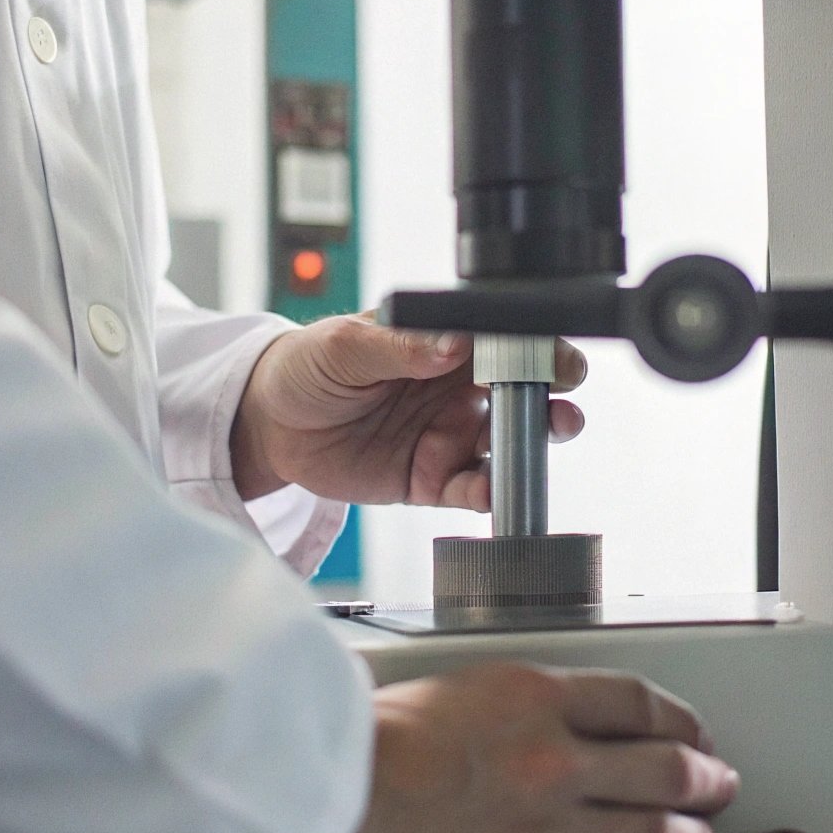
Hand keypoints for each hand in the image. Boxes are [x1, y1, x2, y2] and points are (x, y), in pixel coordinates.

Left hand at [231, 314, 585, 506]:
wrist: (271, 424)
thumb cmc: (310, 366)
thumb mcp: (346, 345)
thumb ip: (400, 344)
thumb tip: (451, 343)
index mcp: (446, 343)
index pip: (505, 340)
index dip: (538, 347)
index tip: (552, 357)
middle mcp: (458, 388)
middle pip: (524, 392)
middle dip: (554, 396)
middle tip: (561, 402)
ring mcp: (449, 434)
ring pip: (509, 443)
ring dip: (534, 445)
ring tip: (545, 439)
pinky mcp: (432, 478)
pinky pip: (471, 489)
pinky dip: (489, 493)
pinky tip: (493, 490)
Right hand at [322, 662, 739, 832]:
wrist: (334, 801)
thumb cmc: (373, 740)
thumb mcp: (455, 687)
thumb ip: (515, 701)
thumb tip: (558, 716)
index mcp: (535, 696)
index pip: (636, 701)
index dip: (678, 718)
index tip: (690, 730)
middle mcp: (556, 757)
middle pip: (662, 766)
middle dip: (703, 776)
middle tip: (720, 781)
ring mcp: (548, 824)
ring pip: (649, 828)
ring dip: (690, 830)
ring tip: (705, 832)